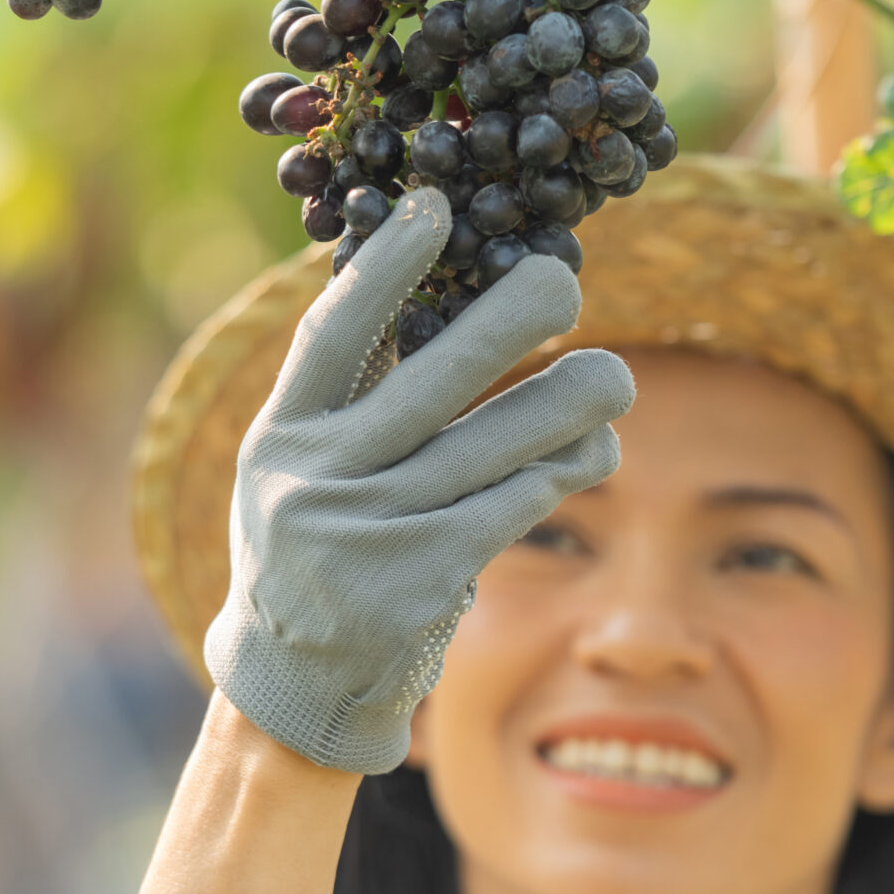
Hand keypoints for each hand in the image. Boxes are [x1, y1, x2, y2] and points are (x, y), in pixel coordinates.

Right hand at [206, 188, 635, 773]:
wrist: (293, 686)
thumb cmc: (310, 550)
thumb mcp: (295, 469)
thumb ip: (346, 397)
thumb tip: (419, 284)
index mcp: (280, 437)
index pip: (331, 337)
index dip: (383, 269)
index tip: (434, 206)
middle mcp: (318, 482)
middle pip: (431, 384)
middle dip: (506, 324)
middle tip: (564, 280)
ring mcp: (371, 536)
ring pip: (494, 448)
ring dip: (567, 407)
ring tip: (613, 379)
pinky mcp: (422, 583)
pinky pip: (513, 507)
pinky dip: (560, 474)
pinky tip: (593, 454)